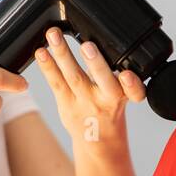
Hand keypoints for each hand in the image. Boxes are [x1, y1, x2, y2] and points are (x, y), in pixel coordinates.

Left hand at [33, 27, 146, 146]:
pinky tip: (41, 52)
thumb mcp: (124, 93)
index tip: (127, 75)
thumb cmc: (110, 107)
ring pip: (75, 77)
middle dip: (96, 63)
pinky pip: (56, 83)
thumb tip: (103, 42)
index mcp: (125, 95)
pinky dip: (48, 66)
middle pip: (104, 81)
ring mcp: (85, 103)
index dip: (132, 84)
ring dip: (64, 55)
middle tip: (87, 45)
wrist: (98, 139)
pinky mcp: (67, 104)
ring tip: (54, 36)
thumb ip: (118, 74)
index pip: (134, 92)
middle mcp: (107, 100)